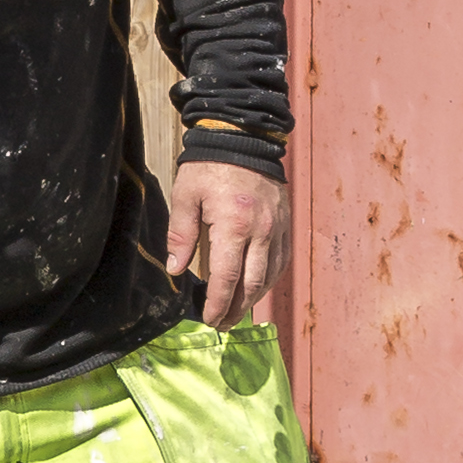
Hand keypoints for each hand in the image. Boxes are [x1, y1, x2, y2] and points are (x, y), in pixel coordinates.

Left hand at [164, 159, 288, 328]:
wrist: (243, 137)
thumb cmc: (209, 166)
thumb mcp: (185, 196)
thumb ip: (180, 236)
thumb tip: (176, 271)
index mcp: (233, 225)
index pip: (226, 277)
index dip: (218, 303)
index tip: (209, 319)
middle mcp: (261, 231)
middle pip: (252, 284)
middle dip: (236, 308)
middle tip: (223, 324)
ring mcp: (278, 228)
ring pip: (270, 275)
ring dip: (254, 298)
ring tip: (237, 311)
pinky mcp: (285, 223)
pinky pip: (281, 260)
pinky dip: (269, 279)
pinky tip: (257, 287)